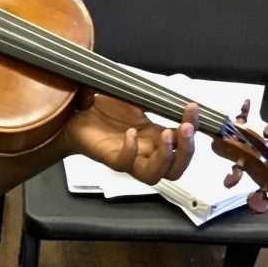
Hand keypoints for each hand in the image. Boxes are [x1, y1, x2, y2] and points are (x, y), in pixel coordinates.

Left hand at [60, 92, 198, 184]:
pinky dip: (131, 150)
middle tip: (184, 128)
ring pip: (155, 175)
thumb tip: (173, 90)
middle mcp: (145, 152)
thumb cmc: (102, 109)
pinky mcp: (109, 158)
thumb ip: (152, 97)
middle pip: (176, 169)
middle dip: (186, 150)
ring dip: (166, 157)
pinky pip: (124, 164)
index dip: (193, 127)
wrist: (74, 114)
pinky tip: (131, 133)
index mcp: (155, 137)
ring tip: (165, 134)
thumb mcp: (132, 98)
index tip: (192, 107)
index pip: (184, 142)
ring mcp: (128, 158)